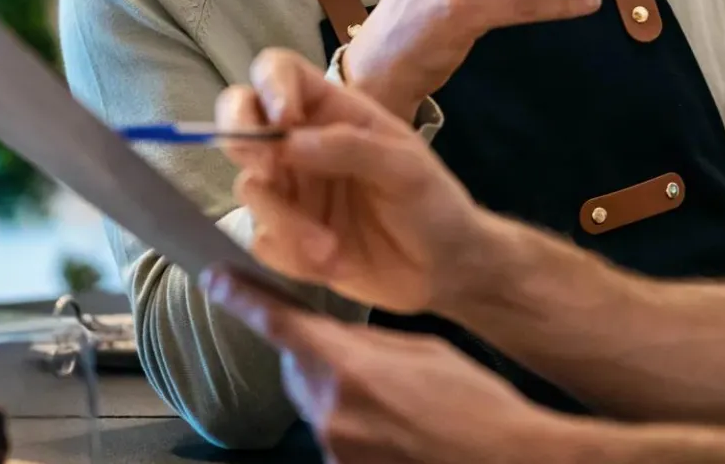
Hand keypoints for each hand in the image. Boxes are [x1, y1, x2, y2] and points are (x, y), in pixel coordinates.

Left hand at [203, 273, 569, 463]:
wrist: (507, 460)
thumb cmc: (478, 405)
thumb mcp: (425, 351)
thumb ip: (369, 343)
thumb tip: (341, 339)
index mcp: (349, 366)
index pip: (279, 324)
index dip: (243, 298)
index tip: (216, 279)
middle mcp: (331, 411)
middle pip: (298, 368)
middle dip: (319, 356)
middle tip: (369, 359)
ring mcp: (335, 449)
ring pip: (319, 406)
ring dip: (343, 396)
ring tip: (400, 403)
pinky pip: (337, 439)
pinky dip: (357, 428)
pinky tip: (399, 428)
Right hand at [219, 49, 490, 313]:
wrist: (442, 269)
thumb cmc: (432, 204)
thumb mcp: (405, 168)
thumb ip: (349, 147)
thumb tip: (287, 140)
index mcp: (332, 111)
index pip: (279, 72)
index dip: (269, 85)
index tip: (284, 119)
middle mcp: (300, 144)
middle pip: (239, 116)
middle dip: (240, 137)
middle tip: (269, 168)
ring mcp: (290, 190)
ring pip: (249, 186)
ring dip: (284, 219)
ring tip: (329, 249)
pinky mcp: (285, 237)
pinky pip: (261, 239)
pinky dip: (289, 254)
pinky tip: (331, 265)